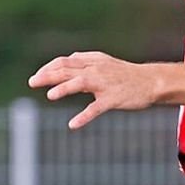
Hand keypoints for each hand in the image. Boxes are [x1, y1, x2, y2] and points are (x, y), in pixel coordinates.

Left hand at [28, 51, 157, 128]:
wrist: (152, 82)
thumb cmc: (126, 74)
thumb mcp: (105, 63)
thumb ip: (86, 62)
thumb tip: (68, 60)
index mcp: (93, 60)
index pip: (65, 61)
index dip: (48, 68)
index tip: (37, 76)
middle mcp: (97, 69)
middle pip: (68, 70)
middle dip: (48, 75)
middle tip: (32, 82)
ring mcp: (105, 84)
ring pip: (81, 83)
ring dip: (64, 88)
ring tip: (50, 95)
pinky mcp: (113, 98)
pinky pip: (96, 108)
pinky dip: (84, 116)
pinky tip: (73, 124)